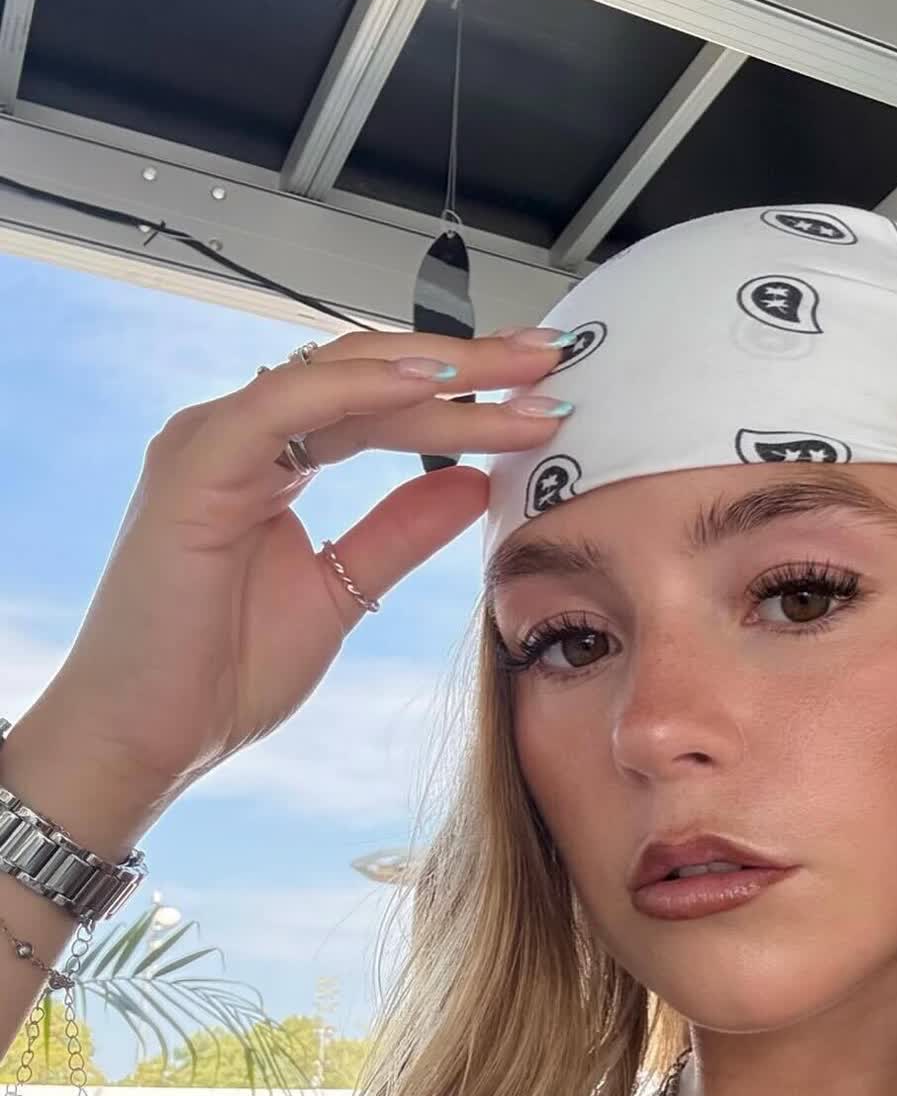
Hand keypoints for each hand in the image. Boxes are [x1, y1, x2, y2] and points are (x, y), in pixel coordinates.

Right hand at [29, 329, 570, 795]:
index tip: (538, 395)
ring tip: (515, 371)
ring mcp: (215, 441)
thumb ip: (398, 534)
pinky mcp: (197, 463)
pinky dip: (362, 389)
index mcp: (272, 460)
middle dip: (466, 365)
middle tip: (547, 360)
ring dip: (435, 369)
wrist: (149, 735)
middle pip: (368, 374)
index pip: (380, 405)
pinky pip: (289, 403)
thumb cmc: (219, 673)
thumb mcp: (340, 592)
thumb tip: (470, 487)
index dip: (462, 396)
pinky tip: (432, 384)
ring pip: (340, 376)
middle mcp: (242, 435)